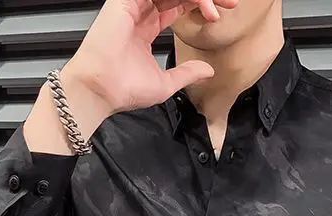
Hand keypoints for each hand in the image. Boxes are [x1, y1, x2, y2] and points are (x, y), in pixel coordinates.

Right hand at [70, 0, 238, 113]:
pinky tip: (194, 0)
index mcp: (146, 27)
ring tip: (213, 7)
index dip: (200, 5)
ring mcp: (132, 4)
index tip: (221, 14)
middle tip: (228, 4)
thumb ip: (186, 72)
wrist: (103, 90)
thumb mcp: (166, 84)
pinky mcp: (125, 2)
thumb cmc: (125, 90)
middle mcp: (140, 12)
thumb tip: (208, 70)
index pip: (178, 5)